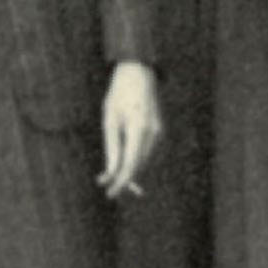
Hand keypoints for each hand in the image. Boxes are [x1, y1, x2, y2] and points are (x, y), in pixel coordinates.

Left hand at [97, 62, 163, 199]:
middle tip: (108, 189)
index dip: (120, 182)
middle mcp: (153, 133)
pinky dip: (136, 160)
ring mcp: (159, 132)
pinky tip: (125, 163)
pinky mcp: (160, 131)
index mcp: (138, 129)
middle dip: (124, 179)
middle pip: (139, 166)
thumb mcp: (109, 119)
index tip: (109, 193)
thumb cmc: (119, 94)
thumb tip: (111, 173)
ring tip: (112, 178)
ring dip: (130, 170)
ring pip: (144, 161)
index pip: (131, 165)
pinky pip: (147, 152)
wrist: (139, 74)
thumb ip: (112, 148)